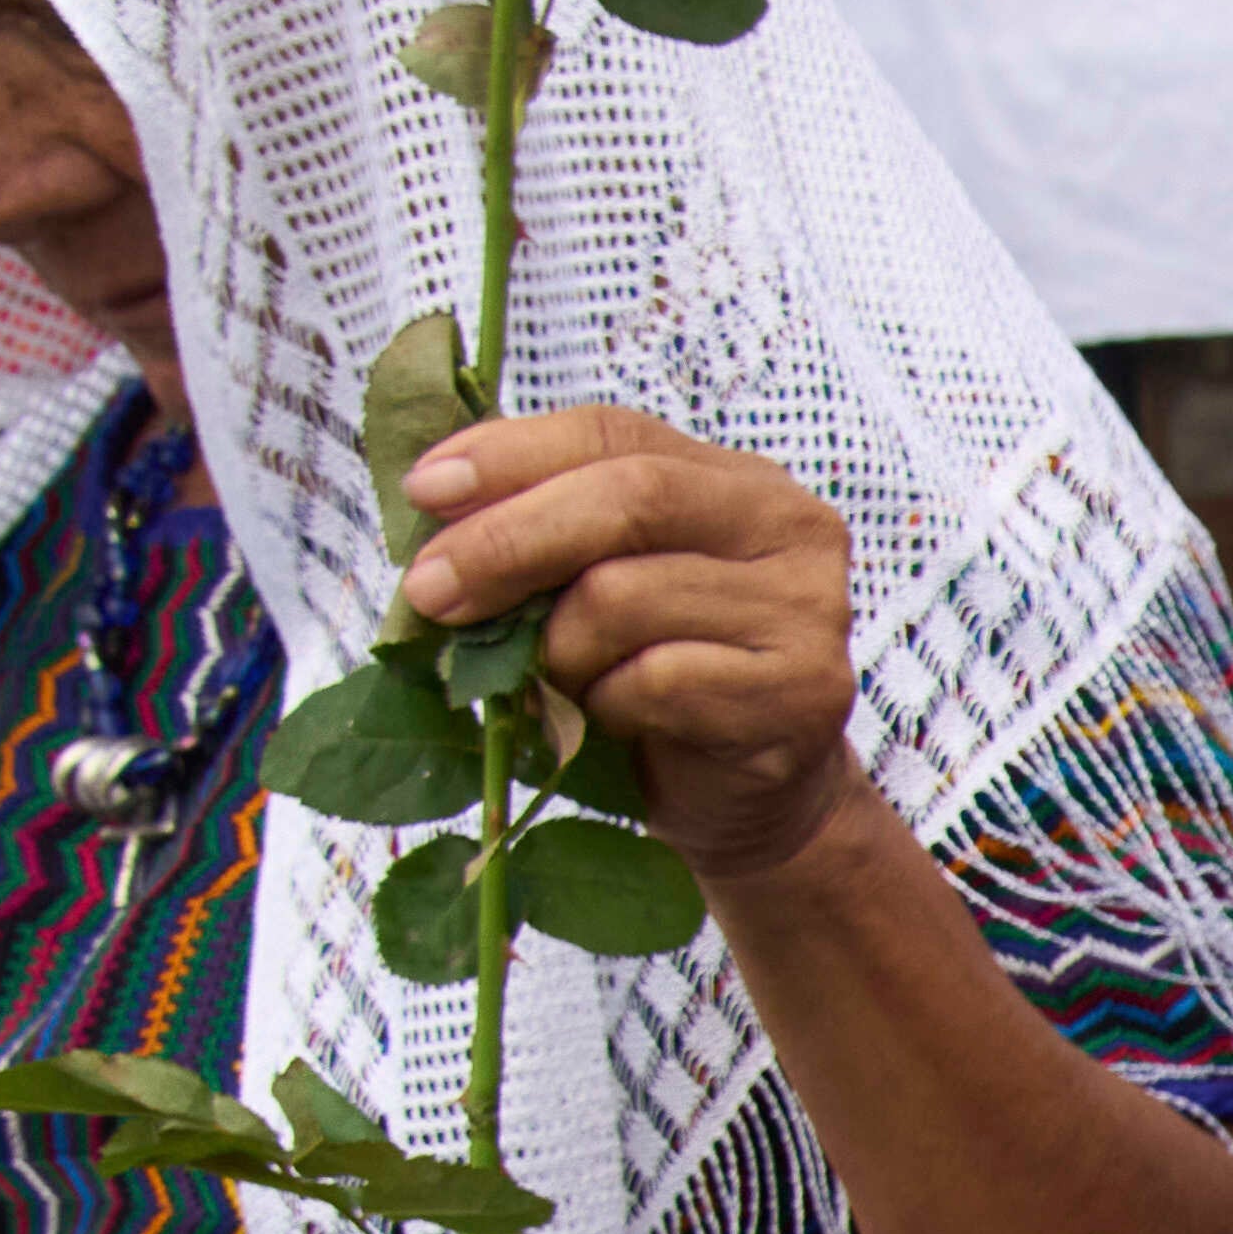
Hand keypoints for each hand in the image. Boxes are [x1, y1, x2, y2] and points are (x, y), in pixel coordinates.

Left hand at [396, 403, 872, 886]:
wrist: (746, 799)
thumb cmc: (656, 681)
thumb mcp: (593, 583)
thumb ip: (539, 529)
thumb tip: (432, 498)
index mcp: (736, 480)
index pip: (613, 434)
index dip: (510, 454)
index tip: (424, 491)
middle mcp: (790, 527)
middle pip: (628, 499)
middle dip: (508, 542)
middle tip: (432, 592)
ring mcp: (808, 608)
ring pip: (626, 598)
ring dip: (558, 652)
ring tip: (562, 685)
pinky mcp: (804, 690)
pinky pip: (656, 682)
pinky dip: (605, 707)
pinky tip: (615, 722)